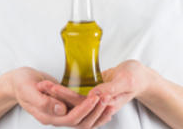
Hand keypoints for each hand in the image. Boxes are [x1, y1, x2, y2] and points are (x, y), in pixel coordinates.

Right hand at [10, 67, 110, 127]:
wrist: (17, 82)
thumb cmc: (21, 84)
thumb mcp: (29, 90)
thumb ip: (44, 101)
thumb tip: (60, 109)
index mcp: (47, 116)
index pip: (71, 118)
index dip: (85, 110)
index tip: (95, 98)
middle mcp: (56, 117)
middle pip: (81, 122)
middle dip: (96, 112)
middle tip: (107, 99)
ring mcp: (60, 113)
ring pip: (84, 120)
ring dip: (98, 113)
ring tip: (110, 103)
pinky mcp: (64, 106)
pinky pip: (82, 113)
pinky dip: (93, 111)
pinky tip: (102, 104)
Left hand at [37, 59, 151, 125]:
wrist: (141, 76)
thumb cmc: (136, 77)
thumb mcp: (126, 80)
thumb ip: (110, 88)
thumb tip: (94, 95)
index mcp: (105, 105)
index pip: (79, 104)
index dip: (63, 96)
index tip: (50, 87)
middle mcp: (98, 107)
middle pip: (72, 104)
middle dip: (56, 95)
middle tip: (41, 85)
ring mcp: (95, 102)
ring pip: (72, 101)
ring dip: (58, 94)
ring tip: (43, 85)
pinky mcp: (92, 95)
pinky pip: (76, 96)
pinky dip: (64, 92)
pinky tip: (54, 87)